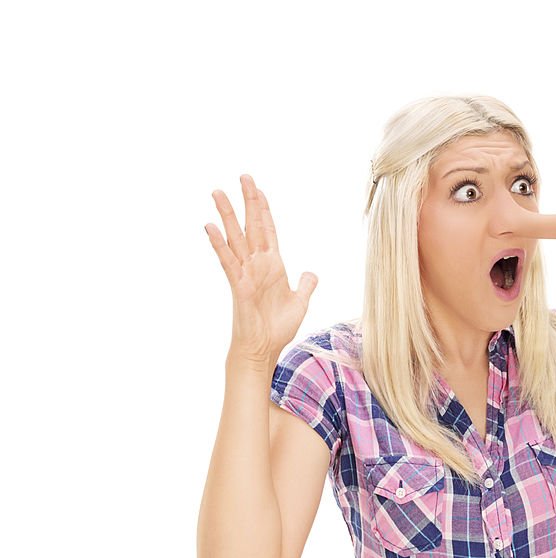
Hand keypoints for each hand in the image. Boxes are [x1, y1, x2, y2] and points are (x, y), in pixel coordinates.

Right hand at [204, 174, 317, 364]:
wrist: (264, 349)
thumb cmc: (277, 328)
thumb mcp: (300, 302)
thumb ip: (306, 285)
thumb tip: (311, 273)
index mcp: (273, 265)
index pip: (268, 231)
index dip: (264, 210)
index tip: (258, 189)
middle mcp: (257, 264)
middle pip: (252, 226)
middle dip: (249, 201)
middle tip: (244, 176)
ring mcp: (246, 273)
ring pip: (235, 237)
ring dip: (227, 215)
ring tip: (217, 192)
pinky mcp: (239, 285)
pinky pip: (228, 261)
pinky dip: (219, 244)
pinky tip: (210, 227)